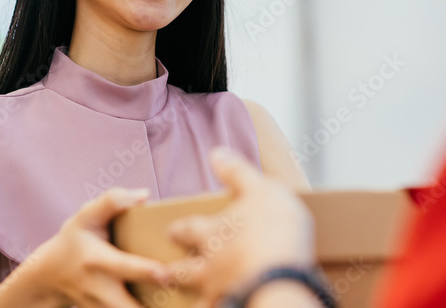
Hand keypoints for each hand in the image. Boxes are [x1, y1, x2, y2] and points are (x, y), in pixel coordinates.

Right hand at [33, 187, 168, 307]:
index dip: (145, 271)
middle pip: (125, 307)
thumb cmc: (75, 240)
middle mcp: (99, 288)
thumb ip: (112, 202)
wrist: (49, 274)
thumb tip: (145, 195)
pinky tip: (165, 307)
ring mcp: (101, 307)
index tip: (167, 274)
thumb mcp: (85, 216)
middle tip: (181, 297)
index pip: (123, 267)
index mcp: (97, 260)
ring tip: (178, 305)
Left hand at [164, 147, 314, 306]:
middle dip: (173, 270)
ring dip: (193, 299)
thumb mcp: (260, 189)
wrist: (280, 278)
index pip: (187, 229)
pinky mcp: (235, 307)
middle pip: (184, 270)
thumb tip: (216, 154)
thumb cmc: (273, 229)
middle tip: (164, 271)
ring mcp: (220, 291)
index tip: (171, 231)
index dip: (179, 229)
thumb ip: (237, 173)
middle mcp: (210, 265)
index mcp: (213, 232)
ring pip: (199, 298)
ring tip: (190, 302)